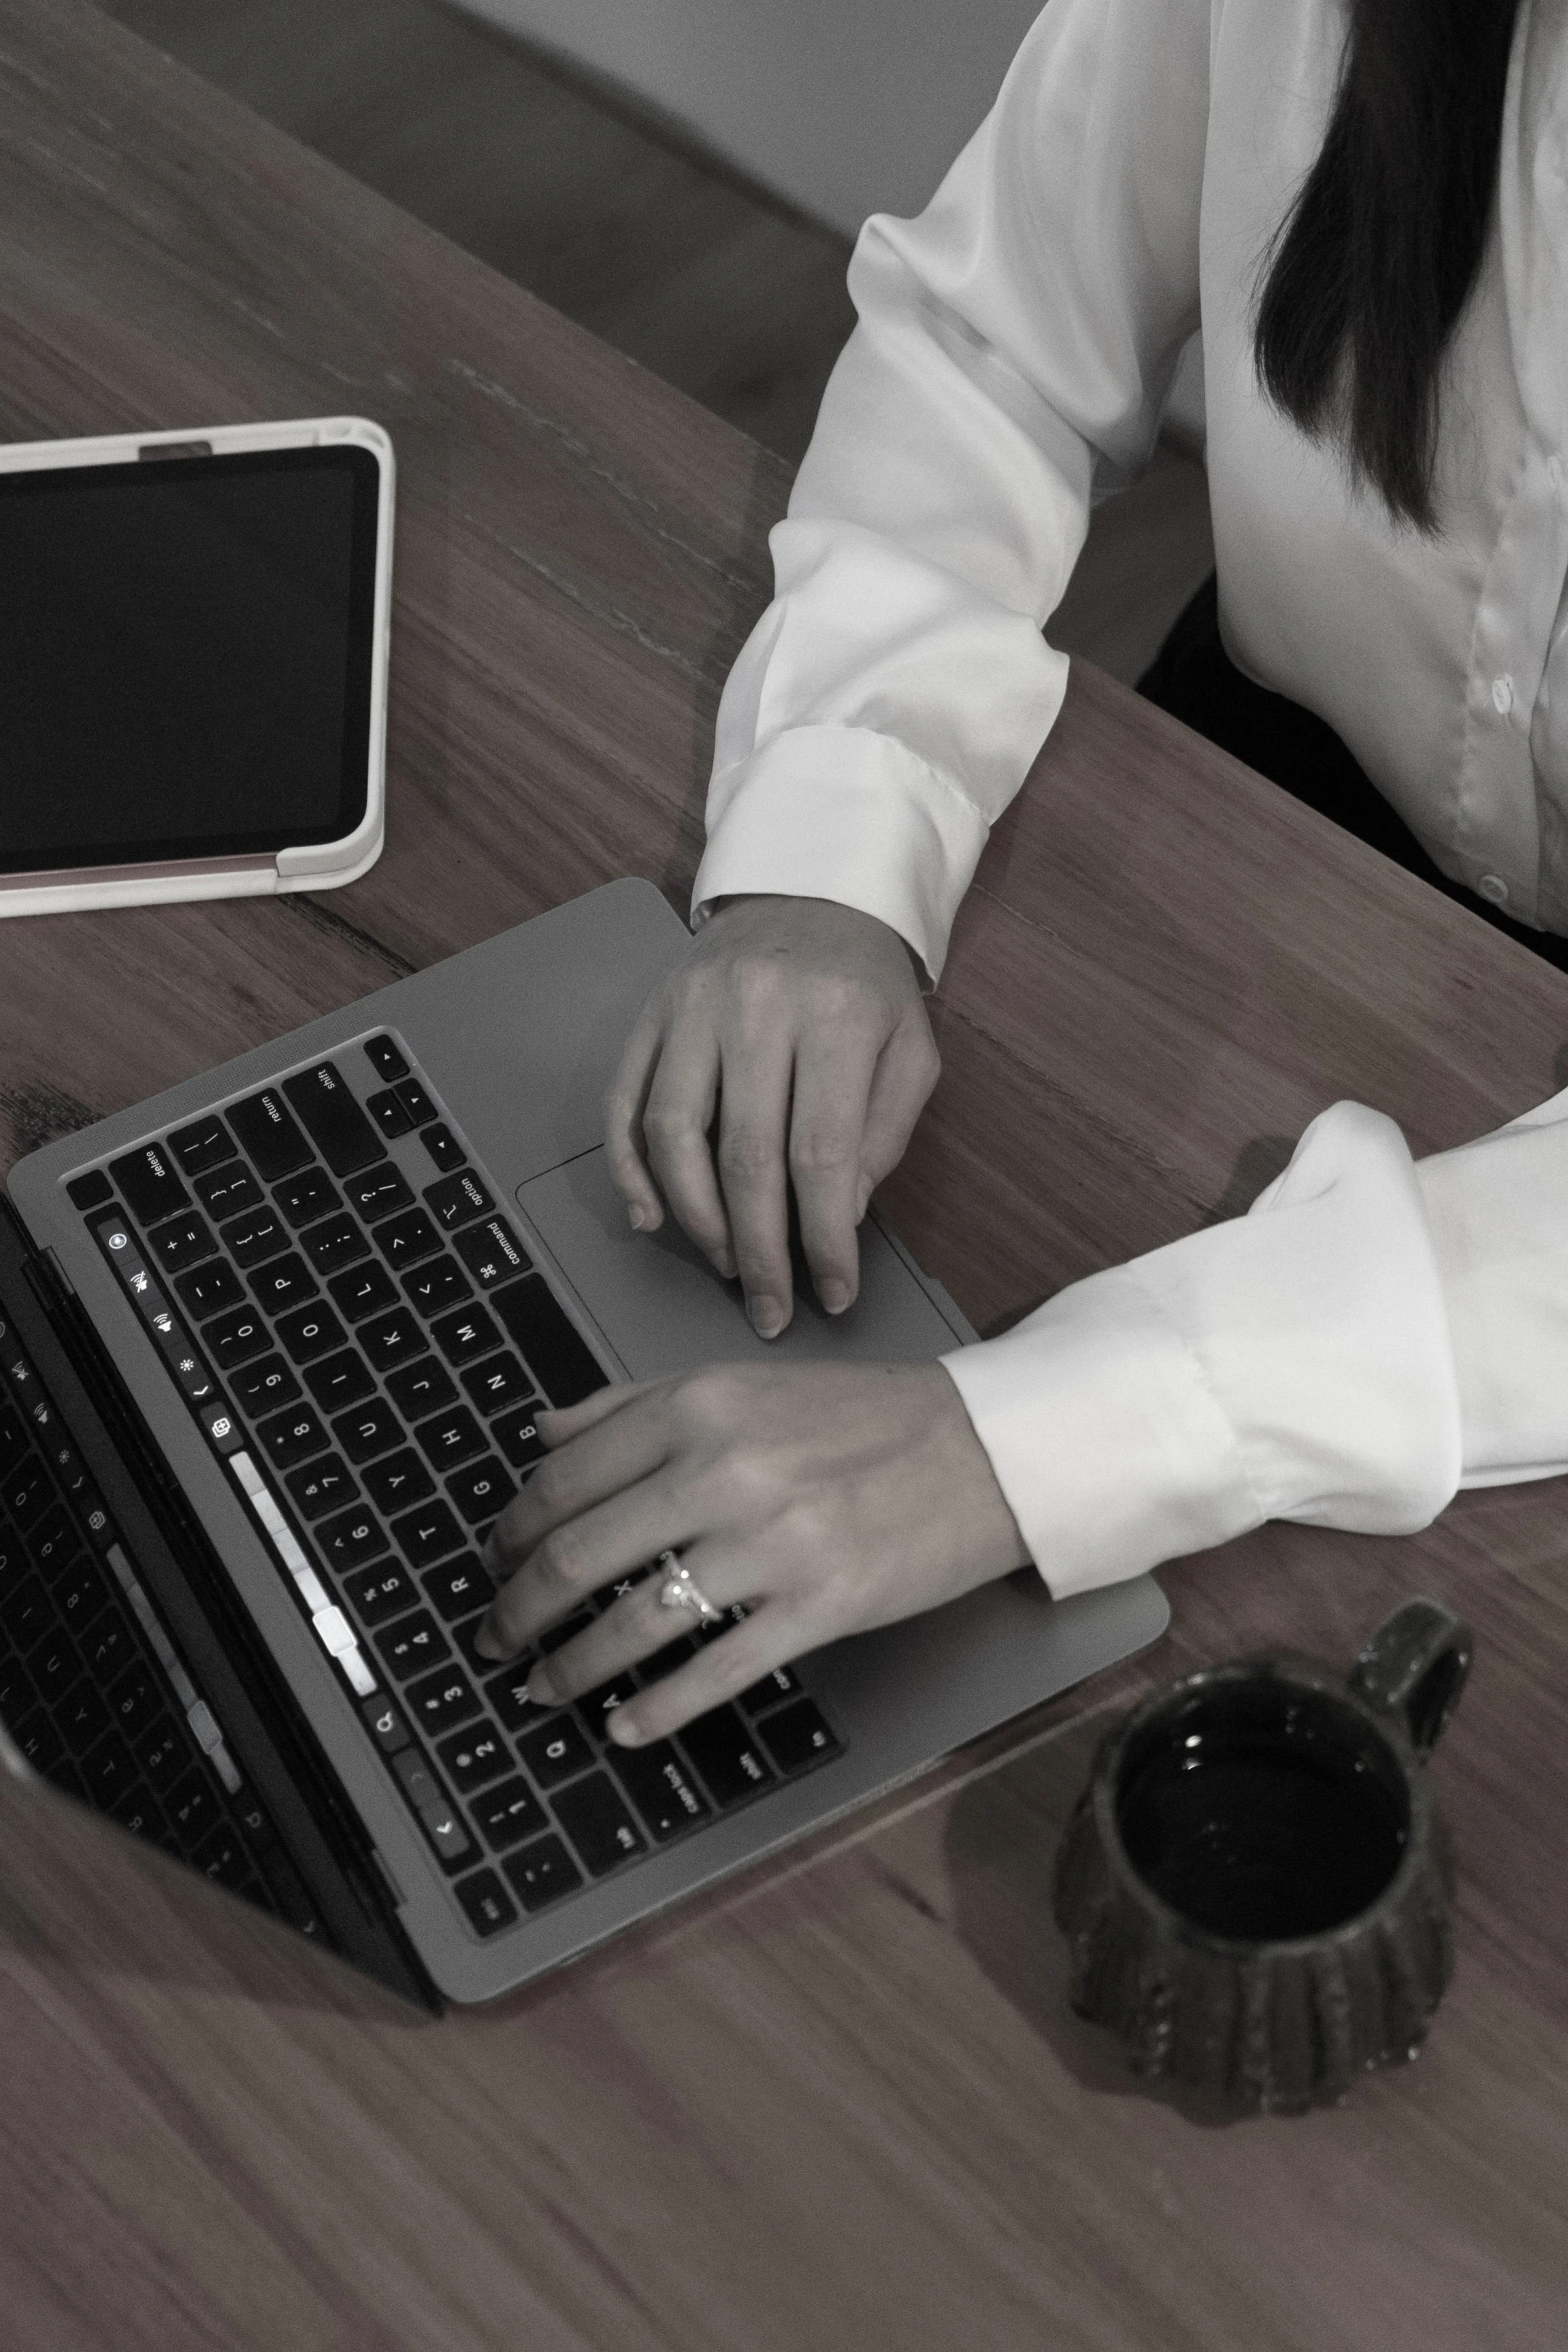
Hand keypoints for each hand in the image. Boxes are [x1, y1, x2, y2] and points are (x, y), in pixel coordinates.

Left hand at [475, 1360, 1028, 1745]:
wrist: (979, 1450)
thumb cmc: (859, 1417)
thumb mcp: (740, 1381)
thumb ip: (633, 1403)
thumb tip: (542, 1432)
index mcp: (697, 1406)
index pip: (564, 1478)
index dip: (511, 1532)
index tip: (495, 1561)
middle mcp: (724, 1468)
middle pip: (579, 1554)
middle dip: (518, 1609)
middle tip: (496, 1638)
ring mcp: (772, 1542)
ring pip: (635, 1621)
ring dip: (571, 1667)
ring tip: (543, 1687)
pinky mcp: (819, 1606)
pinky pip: (714, 1671)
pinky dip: (655, 1709)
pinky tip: (623, 1726)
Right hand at [604, 896, 938, 1338]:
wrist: (812, 891)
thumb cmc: (867, 985)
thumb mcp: (910, 1048)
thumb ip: (883, 1133)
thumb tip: (837, 1215)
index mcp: (833, 1017)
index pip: (821, 1153)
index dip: (824, 1238)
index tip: (834, 1293)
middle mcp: (755, 1008)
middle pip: (744, 1156)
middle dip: (759, 1250)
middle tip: (770, 1307)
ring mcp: (691, 1009)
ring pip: (672, 1135)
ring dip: (696, 1218)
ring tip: (727, 1263)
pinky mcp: (650, 1014)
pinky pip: (623, 1105)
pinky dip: (628, 1171)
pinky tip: (652, 1219)